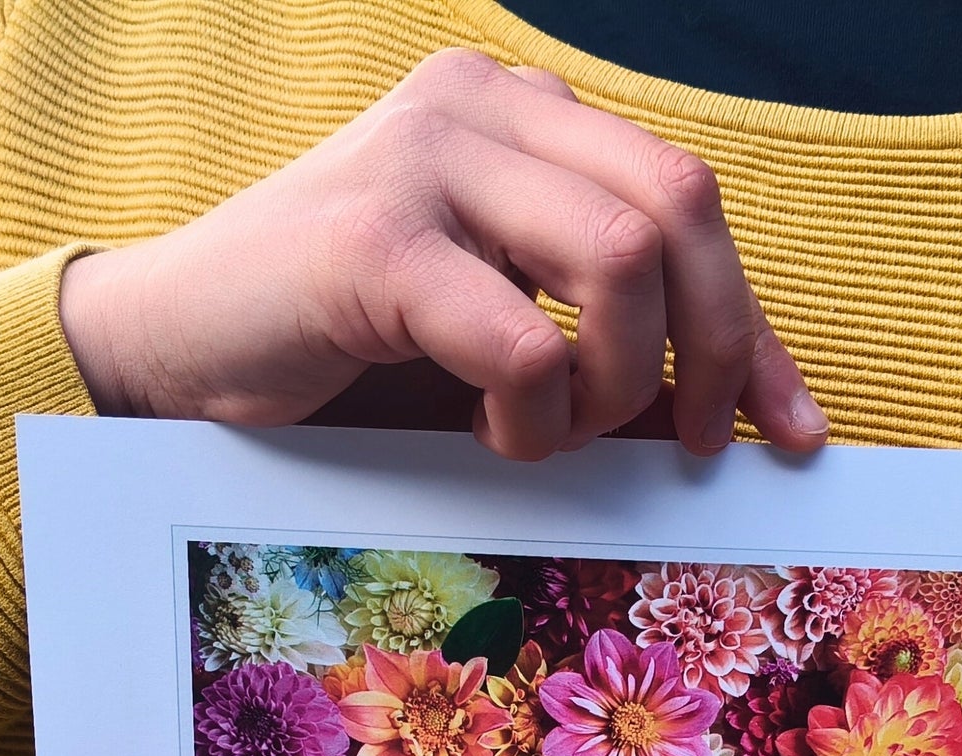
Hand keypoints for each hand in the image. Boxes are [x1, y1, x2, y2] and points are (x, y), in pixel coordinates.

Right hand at [58, 49, 828, 459]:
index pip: (687, 199)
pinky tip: (484, 434)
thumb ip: (597, 333)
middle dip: (715, 349)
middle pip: (682, 205)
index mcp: (519, 113)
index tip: (789, 431)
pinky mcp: (372, 243)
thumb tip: (728, 414)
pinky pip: (522, 339)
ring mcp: (423, 159)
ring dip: (613, 384)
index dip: (755, 327)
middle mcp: (480, 105)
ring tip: (548, 434)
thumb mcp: (498, 326)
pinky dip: (532, 414)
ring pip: (621, 258)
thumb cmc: (345, 351)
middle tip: (684, 444)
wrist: (173, 350)